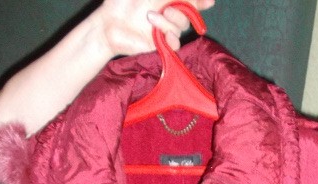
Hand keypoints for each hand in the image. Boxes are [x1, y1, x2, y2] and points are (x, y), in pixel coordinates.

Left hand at [96, 0, 215, 56]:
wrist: (108, 24)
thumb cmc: (122, 3)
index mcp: (166, 0)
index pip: (190, 0)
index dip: (201, 2)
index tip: (208, 2)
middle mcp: (168, 13)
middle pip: (190, 13)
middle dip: (184, 10)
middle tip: (167, 8)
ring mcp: (165, 29)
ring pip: (182, 27)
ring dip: (169, 21)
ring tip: (150, 18)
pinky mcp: (161, 46)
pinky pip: (176, 44)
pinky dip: (172, 38)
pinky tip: (162, 35)